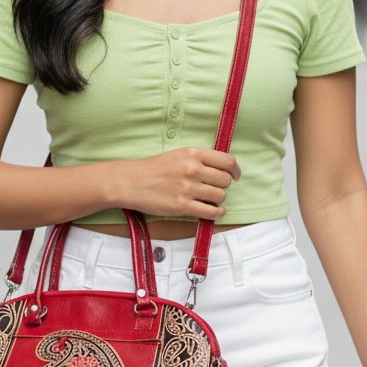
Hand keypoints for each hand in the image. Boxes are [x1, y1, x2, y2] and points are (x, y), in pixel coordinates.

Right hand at [114, 147, 239, 219]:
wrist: (131, 182)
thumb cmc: (154, 168)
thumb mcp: (178, 154)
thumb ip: (200, 159)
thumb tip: (223, 169)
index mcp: (192, 153)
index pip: (227, 160)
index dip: (235, 169)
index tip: (235, 175)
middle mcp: (192, 169)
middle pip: (225, 180)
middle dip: (223, 185)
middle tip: (215, 188)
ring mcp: (187, 189)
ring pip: (220, 196)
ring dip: (217, 199)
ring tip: (208, 199)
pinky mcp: (182, 206)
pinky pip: (211, 212)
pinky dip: (216, 213)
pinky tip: (213, 211)